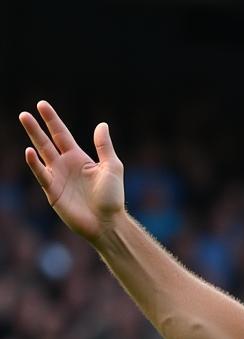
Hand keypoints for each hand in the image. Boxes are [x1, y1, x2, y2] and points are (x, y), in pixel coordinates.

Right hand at [19, 100, 124, 242]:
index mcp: (78, 158)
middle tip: (24, 114)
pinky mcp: (52, 192)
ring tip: (24, 123)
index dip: (52, 120)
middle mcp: (65, 166)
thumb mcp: (112, 168)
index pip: (61, 134)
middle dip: (36, 128)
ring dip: (33, 139)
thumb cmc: (112, 198)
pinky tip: (30, 151)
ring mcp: (57, 178)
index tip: (42, 105)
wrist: (108, 222)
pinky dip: (35, 164)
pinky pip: (42, 175)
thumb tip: (102, 125)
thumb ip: (104, 147)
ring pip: (41, 154)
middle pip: (47, 142)